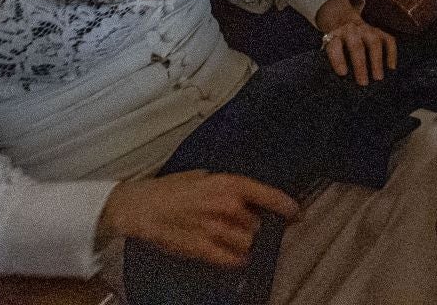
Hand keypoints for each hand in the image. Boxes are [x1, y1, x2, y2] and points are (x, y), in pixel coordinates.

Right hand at [98, 171, 298, 267]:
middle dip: (253, 226)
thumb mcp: (204, 177)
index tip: (296, 213)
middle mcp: (225, 206)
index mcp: (227, 184)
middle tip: (242, 226)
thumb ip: (228, 187)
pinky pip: (231, 259)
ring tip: (231, 238)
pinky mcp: (201, 248)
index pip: (267, 195)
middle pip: (257, 224)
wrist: (140, 206)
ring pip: (247, 243)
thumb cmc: (170, 189)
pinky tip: (234, 256)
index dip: (285, 205)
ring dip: (244, 243)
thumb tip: (248, 198)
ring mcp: (214, 228)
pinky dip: (236, 259)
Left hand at [313, 0, 396, 84]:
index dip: (338, 59)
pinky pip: (389, 40)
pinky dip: (391, 53)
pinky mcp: (380, 31)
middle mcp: (351, 30)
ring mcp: (367, 29)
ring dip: (376, 60)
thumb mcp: (330, 50)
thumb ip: (333, 62)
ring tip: (378, 78)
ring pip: (374, 42)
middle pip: (356, 45)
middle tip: (363, 83)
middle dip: (360, 64)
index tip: (343, 73)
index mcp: (335, 36)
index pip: (335, 45)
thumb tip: (340, 85)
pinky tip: (391, 67)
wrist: (344, 22)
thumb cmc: (337, 46)